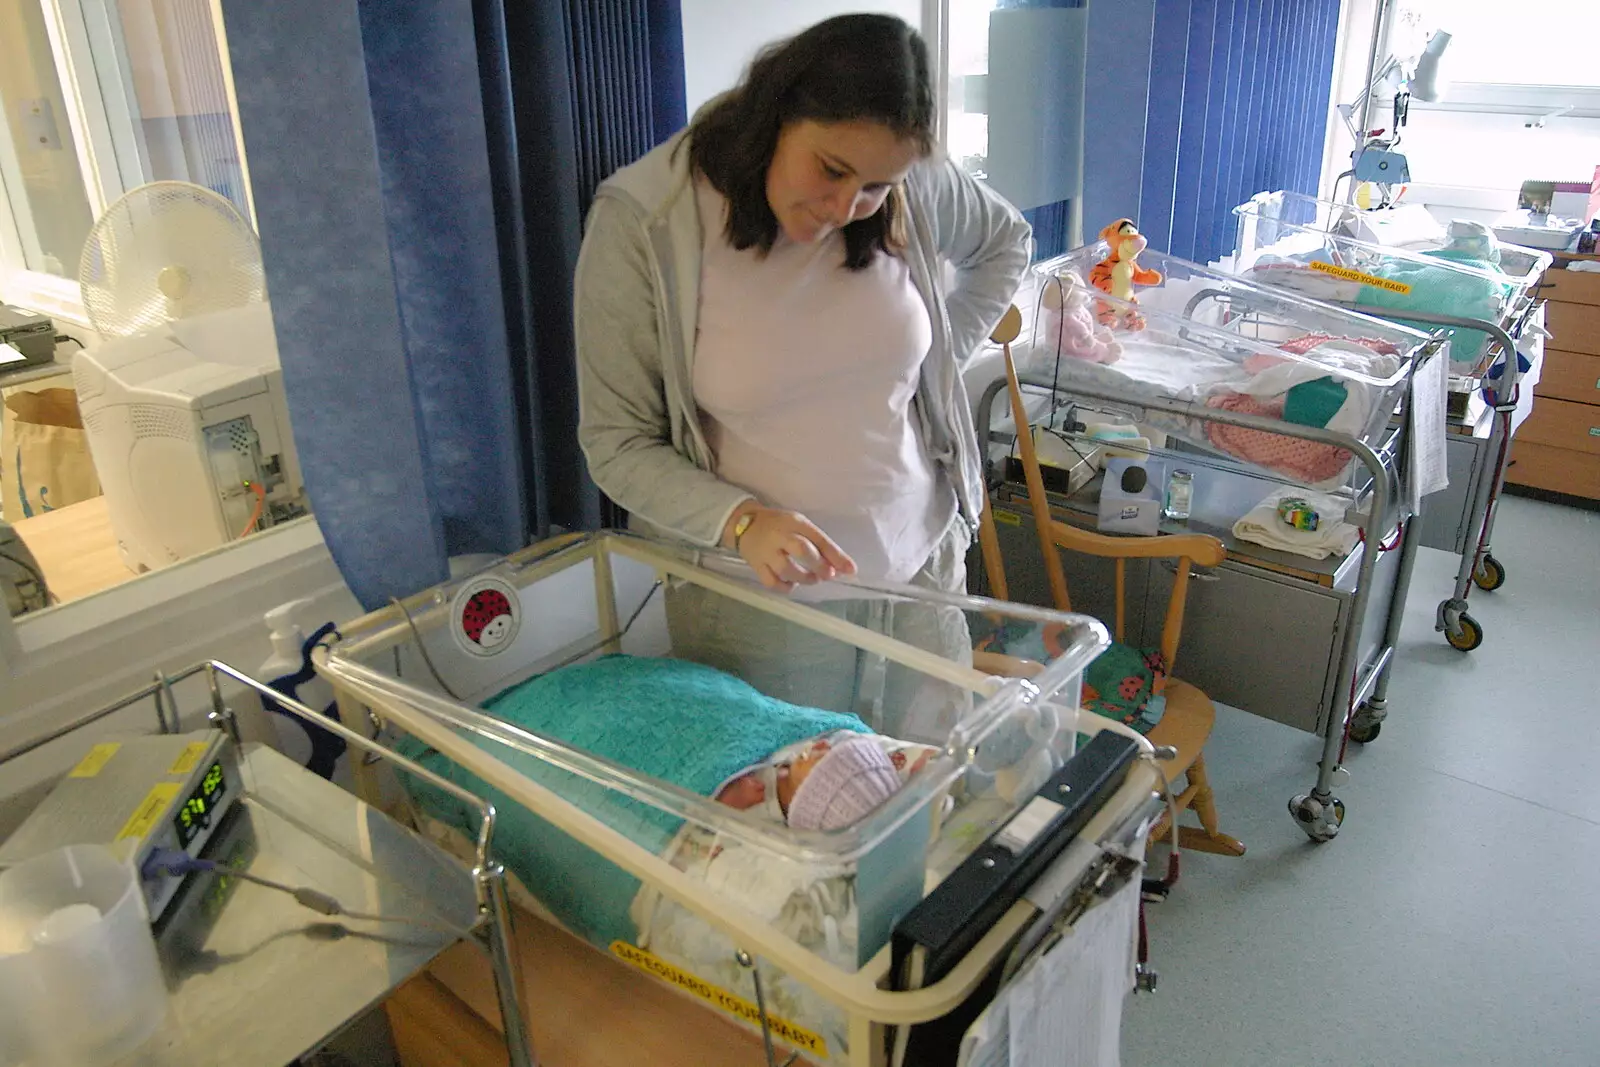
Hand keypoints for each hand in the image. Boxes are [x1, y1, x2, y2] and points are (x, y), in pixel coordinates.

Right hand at [726, 506, 855, 591]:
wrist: (743, 524)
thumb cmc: (779, 525)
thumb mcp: (799, 525)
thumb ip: (818, 544)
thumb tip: (841, 566)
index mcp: (794, 522)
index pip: (818, 538)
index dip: (836, 555)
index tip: (850, 569)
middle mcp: (780, 536)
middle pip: (801, 550)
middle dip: (819, 565)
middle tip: (828, 575)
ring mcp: (766, 552)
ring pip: (786, 568)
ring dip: (804, 578)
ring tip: (812, 579)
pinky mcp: (756, 565)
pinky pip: (771, 581)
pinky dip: (784, 587)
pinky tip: (792, 585)